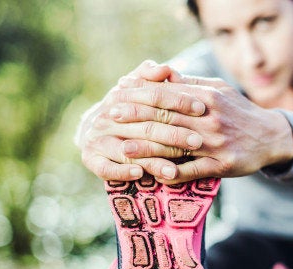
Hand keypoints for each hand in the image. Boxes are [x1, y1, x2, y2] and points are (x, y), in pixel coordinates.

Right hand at [76, 60, 205, 180]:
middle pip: (145, 126)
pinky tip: (140, 174)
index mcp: (120, 97)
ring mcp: (97, 139)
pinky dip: (123, 172)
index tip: (201, 108)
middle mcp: (106, 118)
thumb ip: (151, 78)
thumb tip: (164, 68)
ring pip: (128, 150)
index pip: (153, 97)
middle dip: (173, 135)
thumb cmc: (126, 110)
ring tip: (174, 169)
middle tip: (197, 142)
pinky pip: (107, 168)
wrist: (92, 132)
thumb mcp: (137, 91)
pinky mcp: (91, 160)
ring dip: (153, 160)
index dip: (178, 101)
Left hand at [113, 74, 292, 183]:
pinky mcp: (222, 165)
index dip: (140, 93)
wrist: (271, 137)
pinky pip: (193, 170)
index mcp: (207, 98)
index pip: (167, 94)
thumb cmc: (239, 111)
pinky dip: (173, 173)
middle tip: (111, 116)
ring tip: (123, 148)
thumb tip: (161, 73)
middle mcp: (210, 119)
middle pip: (167, 117)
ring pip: (175, 145)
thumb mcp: (219, 90)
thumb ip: (190, 83)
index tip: (119, 93)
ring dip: (147, 147)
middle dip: (136, 116)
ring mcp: (216, 144)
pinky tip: (154, 174)